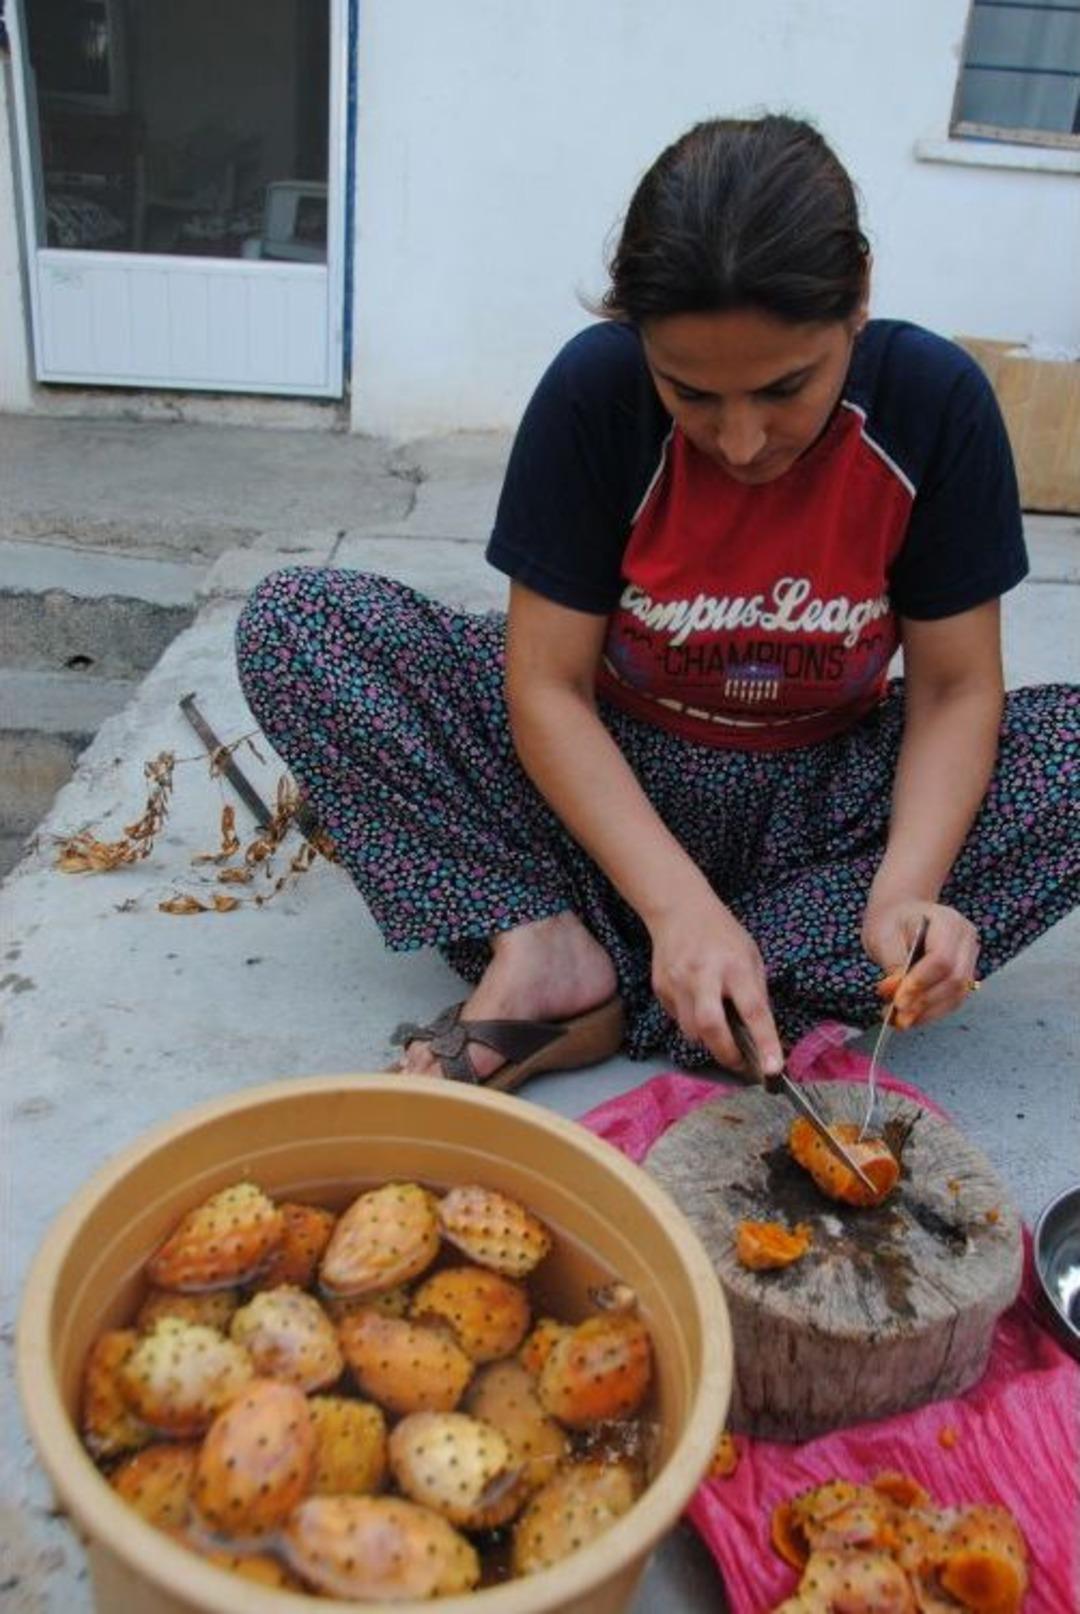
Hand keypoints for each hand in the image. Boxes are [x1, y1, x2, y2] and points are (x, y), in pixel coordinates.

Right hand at [649, 896, 782, 1074]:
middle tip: (740, 1063)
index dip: (765, 1042)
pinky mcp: (661, 988)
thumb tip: (761, 1034)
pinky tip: (698, 1005)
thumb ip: (756, 993)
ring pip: (691, 1031)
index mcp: (735, 965)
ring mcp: (677, 982)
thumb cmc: (722, 934)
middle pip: (711, 1026)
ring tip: (720, 1029)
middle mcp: (704, 974)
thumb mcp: (751, 956)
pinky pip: (678, 1020)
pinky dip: (692, 1023)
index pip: (753, 1010)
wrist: (679, 910)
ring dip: (709, 1040)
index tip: (774, 1069)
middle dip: (727, 1053)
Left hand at [861, 898, 979, 1028]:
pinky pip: (952, 1001)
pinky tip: (909, 1018)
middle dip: (924, 1002)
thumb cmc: (891, 921)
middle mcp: (966, 942)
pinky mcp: (964, 978)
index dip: (921, 982)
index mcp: (949, 922)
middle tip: (896, 1015)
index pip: (942, 958)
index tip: (897, 1000)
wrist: (901, 915)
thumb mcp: (883, 936)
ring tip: (897, 1020)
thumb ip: (893, 964)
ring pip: (956, 995)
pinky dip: (930, 1013)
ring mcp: (969, 960)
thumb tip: (897, 994)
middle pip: (955, 980)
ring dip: (926, 1013)